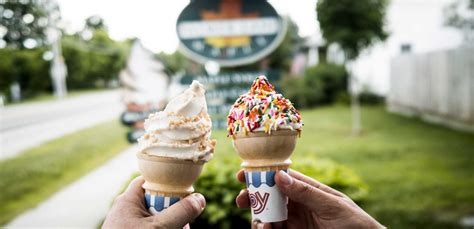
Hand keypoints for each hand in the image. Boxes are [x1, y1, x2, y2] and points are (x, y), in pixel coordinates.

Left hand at [103, 176, 205, 228]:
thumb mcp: (160, 228)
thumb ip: (180, 212)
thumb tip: (200, 199)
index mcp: (128, 200)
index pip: (152, 180)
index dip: (169, 183)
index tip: (185, 193)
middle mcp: (127, 211)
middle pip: (158, 201)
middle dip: (174, 212)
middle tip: (183, 224)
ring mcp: (129, 225)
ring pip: (158, 219)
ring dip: (171, 226)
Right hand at [235, 169, 384, 228]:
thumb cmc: (354, 222)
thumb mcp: (331, 204)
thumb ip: (306, 192)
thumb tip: (279, 176)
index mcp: (307, 189)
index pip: (280, 178)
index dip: (261, 174)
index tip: (244, 175)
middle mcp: (298, 203)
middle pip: (268, 196)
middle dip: (253, 196)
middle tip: (241, 200)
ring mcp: (294, 220)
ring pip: (268, 215)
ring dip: (259, 217)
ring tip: (262, 223)